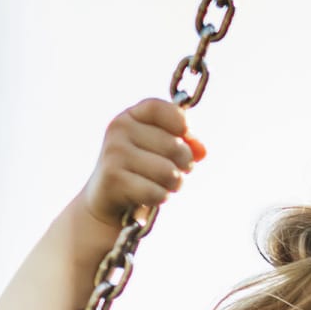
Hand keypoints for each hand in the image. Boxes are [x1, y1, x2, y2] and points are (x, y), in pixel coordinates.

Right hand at [79, 99, 197, 229]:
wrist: (108, 201)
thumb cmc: (143, 173)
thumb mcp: (163, 153)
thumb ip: (186, 145)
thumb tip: (202, 150)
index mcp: (131, 117)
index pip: (160, 108)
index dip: (181, 125)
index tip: (183, 140)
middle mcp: (119, 128)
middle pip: (175, 146)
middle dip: (183, 166)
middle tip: (170, 173)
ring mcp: (114, 152)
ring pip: (169, 172)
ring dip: (172, 185)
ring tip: (159, 185)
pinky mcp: (114, 178)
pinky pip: (157, 192)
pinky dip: (160, 198)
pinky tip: (147, 197)